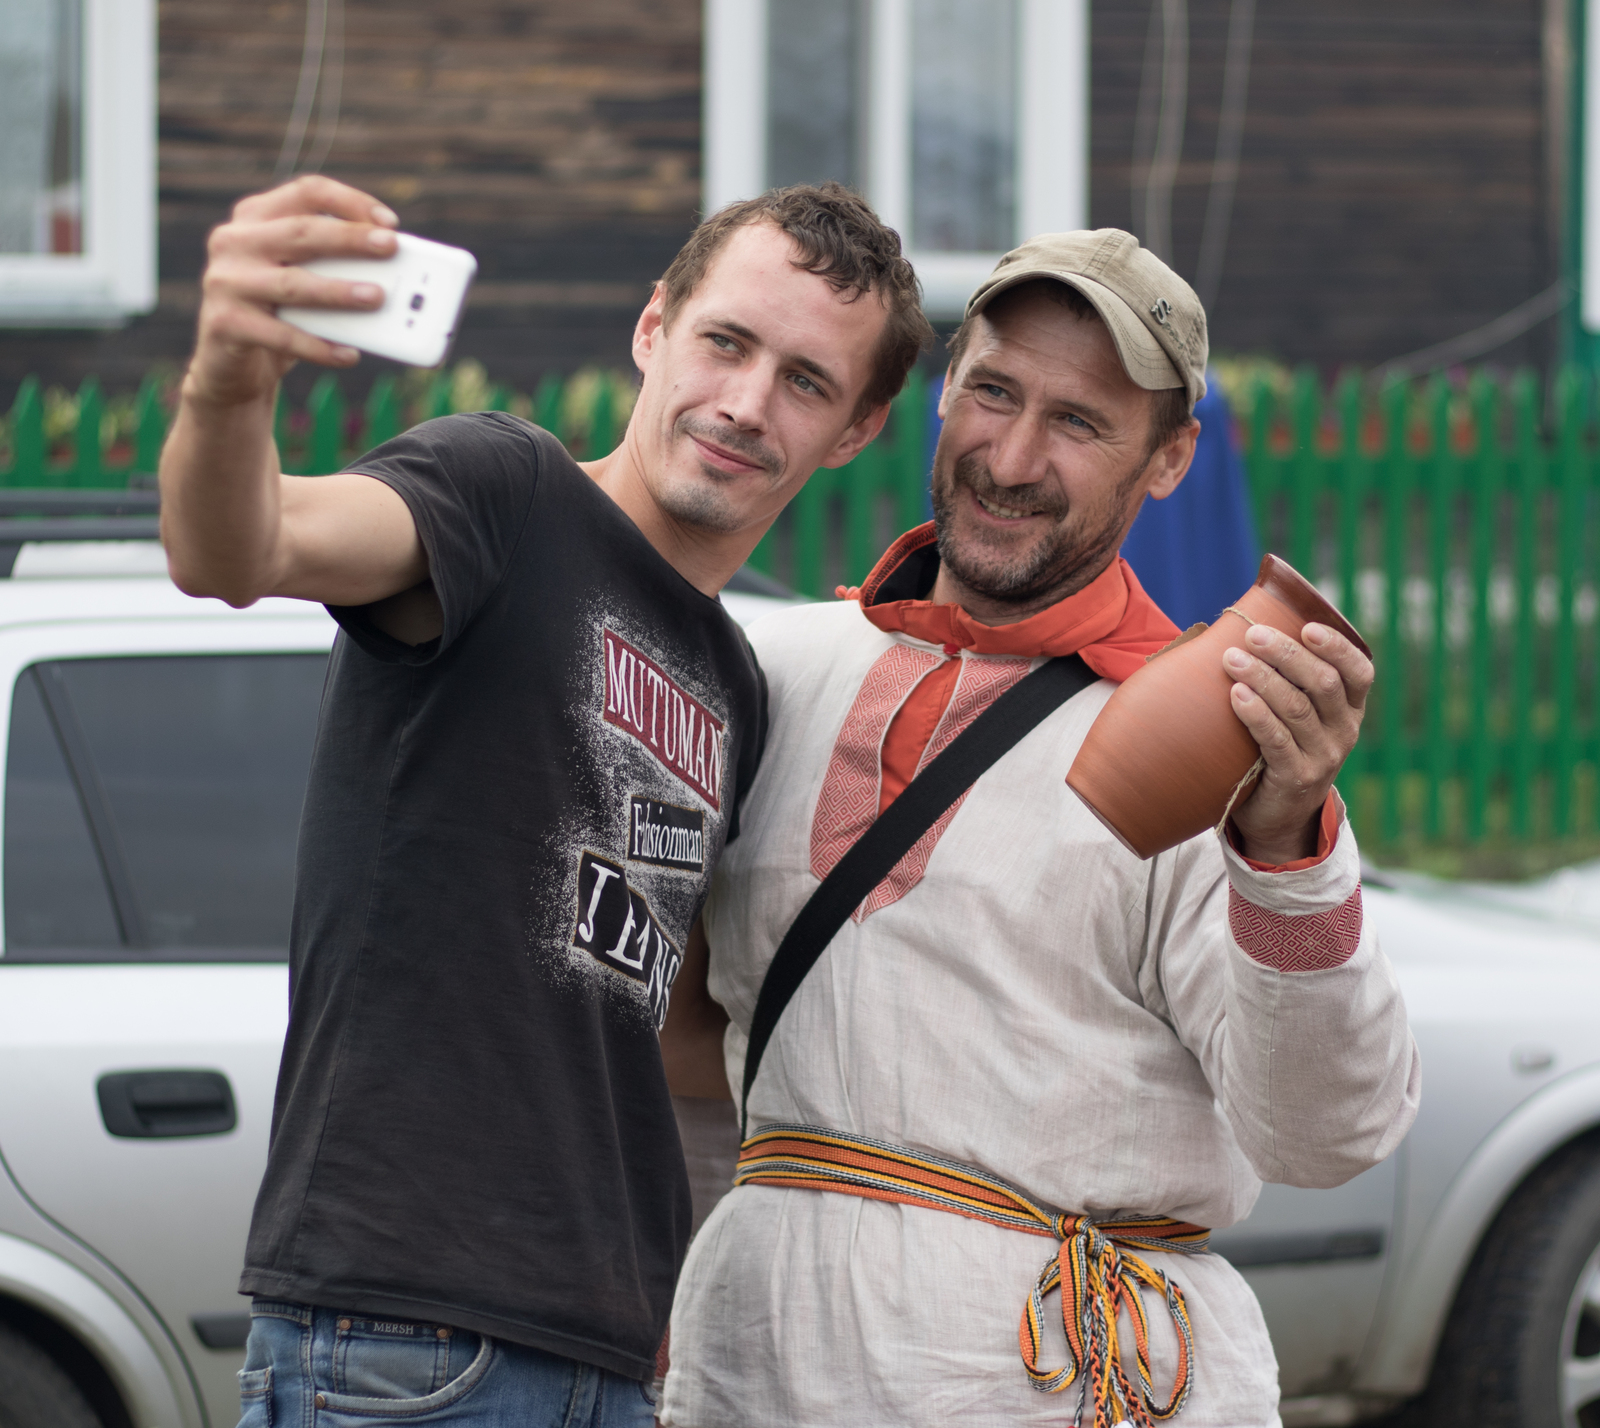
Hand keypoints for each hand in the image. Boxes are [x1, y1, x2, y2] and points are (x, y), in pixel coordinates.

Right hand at [185, 175, 399, 408]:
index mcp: (255, 217)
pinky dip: (320, 346)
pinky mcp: (226, 323)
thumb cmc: (277, 313)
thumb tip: (393, 274)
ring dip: (339, 291)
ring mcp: (226, 281)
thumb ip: (331, 264)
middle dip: (350, 238)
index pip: (306, 193)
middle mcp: (235, 241)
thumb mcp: (300, 277)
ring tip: (378, 298)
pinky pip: (282, 336)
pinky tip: (349, 354)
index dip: (350, 202)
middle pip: (301, 232)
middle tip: (391, 247)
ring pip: (293, 284)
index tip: (390, 222)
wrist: (229, 365)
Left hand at [1224, 622, 1373, 864]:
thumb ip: (1289, 678)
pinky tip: (1236, 694)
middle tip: (1253, 635)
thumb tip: (1248, 626)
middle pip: (1323, 683)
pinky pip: (1276, 740)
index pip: (1358, 672)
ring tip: (1232, 659)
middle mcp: (1344, 731)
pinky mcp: (1296, 777)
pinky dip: (1256, 713)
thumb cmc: (1281, 746)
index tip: (1307, 627)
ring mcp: (1323, 757)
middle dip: (1287, 654)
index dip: (1336, 647)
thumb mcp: (1298, 713)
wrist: (1279, 814)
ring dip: (1263, 678)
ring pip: (1296, 708)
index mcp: (1350, 708)